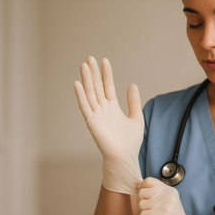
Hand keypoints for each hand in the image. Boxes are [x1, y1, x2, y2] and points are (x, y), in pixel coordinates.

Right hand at [74, 56, 143, 193]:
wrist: (125, 156)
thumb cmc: (131, 141)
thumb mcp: (136, 117)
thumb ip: (133, 101)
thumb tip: (132, 84)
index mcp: (113, 107)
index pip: (108, 86)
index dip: (106, 74)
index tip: (104, 61)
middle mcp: (103, 109)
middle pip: (96, 87)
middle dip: (93, 73)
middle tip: (90, 58)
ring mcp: (96, 115)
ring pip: (90, 93)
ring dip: (86, 79)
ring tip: (84, 65)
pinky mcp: (92, 122)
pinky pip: (85, 106)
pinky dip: (81, 95)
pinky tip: (78, 83)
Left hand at [138, 177, 212, 214]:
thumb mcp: (168, 201)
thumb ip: (157, 193)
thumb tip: (138, 188)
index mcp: (169, 190)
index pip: (148, 180)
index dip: (142, 189)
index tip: (144, 198)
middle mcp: (168, 195)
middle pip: (141, 193)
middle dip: (141, 204)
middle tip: (149, 212)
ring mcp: (165, 205)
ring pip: (140, 204)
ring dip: (142, 214)